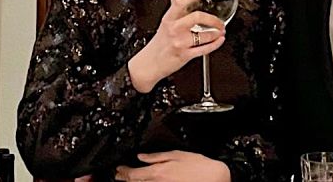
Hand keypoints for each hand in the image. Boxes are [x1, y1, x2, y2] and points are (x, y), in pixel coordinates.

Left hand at [115, 151, 229, 181]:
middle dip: (124, 179)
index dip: (123, 172)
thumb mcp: (177, 155)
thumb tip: (142, 156)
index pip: (133, 174)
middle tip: (119, 175)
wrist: (213, 178)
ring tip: (127, 180)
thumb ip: (156, 156)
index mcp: (158, 172)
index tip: (119, 169)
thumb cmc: (199, 166)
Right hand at [128, 0, 225, 91]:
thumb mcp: (164, 25)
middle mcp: (174, 29)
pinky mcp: (185, 55)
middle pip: (197, 17)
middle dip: (213, 20)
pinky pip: (204, 49)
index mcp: (169, 19)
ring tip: (220, 32)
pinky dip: (215, 44)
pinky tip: (219, 40)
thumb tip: (186, 0)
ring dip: (216, 33)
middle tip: (219, 22)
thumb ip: (176, 14)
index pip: (181, 2)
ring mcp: (180, 42)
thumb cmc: (158, 45)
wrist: (149, 64)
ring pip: (204, 35)